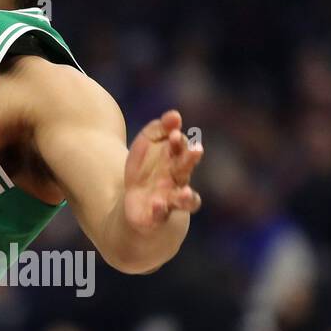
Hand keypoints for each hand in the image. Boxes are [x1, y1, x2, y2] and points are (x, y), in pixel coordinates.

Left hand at [123, 109, 202, 230]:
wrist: (135, 201)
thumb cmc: (146, 168)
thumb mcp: (147, 142)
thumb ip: (160, 128)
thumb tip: (174, 114)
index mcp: (176, 160)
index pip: (182, 149)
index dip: (179, 142)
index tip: (173, 133)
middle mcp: (176, 180)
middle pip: (186, 169)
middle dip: (190, 159)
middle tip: (196, 149)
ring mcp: (169, 199)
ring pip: (185, 200)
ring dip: (186, 197)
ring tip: (184, 193)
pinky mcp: (157, 215)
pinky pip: (161, 215)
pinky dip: (160, 211)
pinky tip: (157, 204)